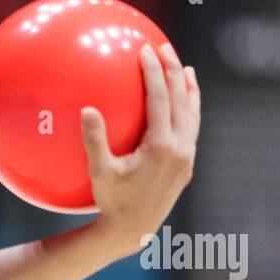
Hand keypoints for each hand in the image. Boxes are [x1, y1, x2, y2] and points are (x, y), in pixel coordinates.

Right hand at [81, 41, 199, 255]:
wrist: (133, 231)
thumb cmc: (111, 202)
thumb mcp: (100, 172)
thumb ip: (95, 140)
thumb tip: (87, 109)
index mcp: (160, 146)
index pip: (160, 98)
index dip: (154, 72)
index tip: (146, 51)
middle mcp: (180, 149)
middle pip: (181, 99)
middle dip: (173, 70)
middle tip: (164, 48)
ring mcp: (187, 157)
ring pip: (193, 113)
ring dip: (189, 89)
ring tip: (185, 68)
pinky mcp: (187, 165)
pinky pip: (192, 129)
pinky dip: (191, 110)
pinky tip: (185, 103)